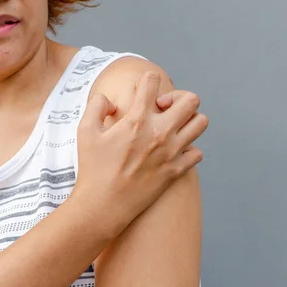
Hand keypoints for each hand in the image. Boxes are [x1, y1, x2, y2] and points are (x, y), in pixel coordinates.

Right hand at [73, 72, 207, 237]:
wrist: (103, 206)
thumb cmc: (92, 169)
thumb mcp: (85, 131)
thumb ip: (97, 105)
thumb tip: (113, 101)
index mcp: (137, 120)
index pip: (153, 81)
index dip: (147, 81)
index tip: (142, 93)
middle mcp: (159, 133)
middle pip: (191, 100)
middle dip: (178, 98)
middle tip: (164, 110)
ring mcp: (171, 152)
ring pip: (201, 123)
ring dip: (189, 120)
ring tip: (173, 128)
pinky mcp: (176, 171)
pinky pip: (198, 152)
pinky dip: (189, 150)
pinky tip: (173, 152)